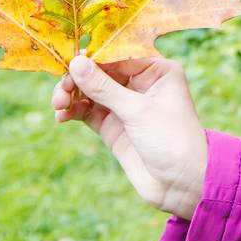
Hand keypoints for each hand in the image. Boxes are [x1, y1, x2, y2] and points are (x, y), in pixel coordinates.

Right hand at [52, 54, 208, 220]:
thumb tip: (76, 61)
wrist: (182, 184)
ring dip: (71, 95)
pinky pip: (87, 111)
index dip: (90, 59)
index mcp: (156, 70)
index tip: (66, 62)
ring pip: (90, 91)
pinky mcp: (114, 126)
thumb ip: (105, 88)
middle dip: (77, 79)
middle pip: (99, 72)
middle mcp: (141, 84)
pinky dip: (73, 111)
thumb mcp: (138, 111)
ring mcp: (125, 105)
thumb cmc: (172, 141)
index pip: (116, 55)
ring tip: (58, 106)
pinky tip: (62, 116)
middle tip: (60, 91)